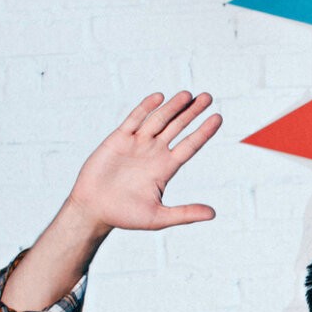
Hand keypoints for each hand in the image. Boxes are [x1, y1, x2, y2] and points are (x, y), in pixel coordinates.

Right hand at [61, 92, 221, 236]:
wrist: (94, 209)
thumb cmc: (125, 216)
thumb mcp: (159, 217)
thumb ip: (185, 214)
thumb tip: (213, 214)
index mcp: (166, 168)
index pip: (190, 145)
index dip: (203, 132)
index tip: (218, 118)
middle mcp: (154, 153)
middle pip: (177, 127)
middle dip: (192, 112)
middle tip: (208, 97)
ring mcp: (136, 144)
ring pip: (159, 120)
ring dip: (173, 107)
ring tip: (188, 94)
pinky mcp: (118, 139)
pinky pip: (134, 120)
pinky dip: (146, 108)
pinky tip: (159, 97)